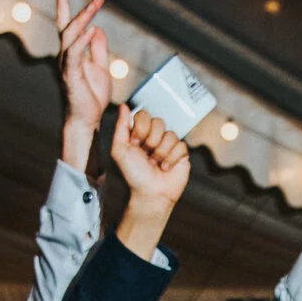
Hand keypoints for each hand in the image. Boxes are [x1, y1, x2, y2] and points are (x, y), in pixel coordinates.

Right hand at [55, 0, 111, 170]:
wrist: (87, 120)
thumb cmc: (91, 97)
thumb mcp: (101, 68)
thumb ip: (98, 48)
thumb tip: (96, 28)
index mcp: (72, 52)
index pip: (67, 24)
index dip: (64, 4)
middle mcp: (65, 56)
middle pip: (68, 26)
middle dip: (83, 9)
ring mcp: (66, 65)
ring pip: (71, 37)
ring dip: (83, 20)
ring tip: (95, 6)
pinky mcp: (70, 76)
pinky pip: (74, 55)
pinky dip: (82, 41)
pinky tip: (90, 29)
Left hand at [109, 103, 188, 260]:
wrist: (150, 194)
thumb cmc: (133, 174)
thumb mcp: (119, 150)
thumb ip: (120, 127)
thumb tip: (123, 106)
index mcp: (140, 132)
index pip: (143, 115)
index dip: (140, 128)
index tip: (135, 144)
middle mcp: (155, 136)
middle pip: (158, 122)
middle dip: (151, 141)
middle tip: (146, 155)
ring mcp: (169, 144)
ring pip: (170, 135)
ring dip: (161, 153)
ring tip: (156, 164)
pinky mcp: (181, 153)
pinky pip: (180, 146)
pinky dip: (171, 159)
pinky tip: (166, 168)